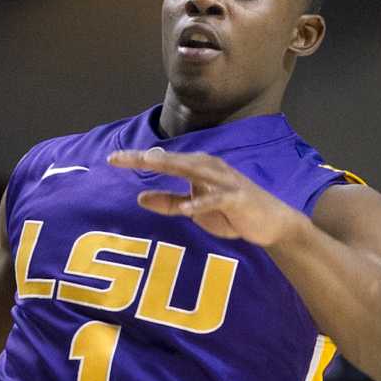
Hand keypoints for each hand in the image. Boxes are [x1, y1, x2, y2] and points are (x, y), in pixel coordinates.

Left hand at [109, 148, 299, 246]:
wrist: (269, 223)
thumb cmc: (229, 213)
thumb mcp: (193, 209)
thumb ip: (168, 203)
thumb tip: (139, 197)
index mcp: (196, 167)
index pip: (163, 160)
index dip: (137, 159)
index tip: (112, 159)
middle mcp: (208, 167)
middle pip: (172, 160)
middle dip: (145, 158)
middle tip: (119, 157)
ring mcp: (223, 181)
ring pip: (193, 170)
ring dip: (170, 165)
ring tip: (147, 163)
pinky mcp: (236, 198)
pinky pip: (215, 199)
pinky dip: (201, 203)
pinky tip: (186, 208)